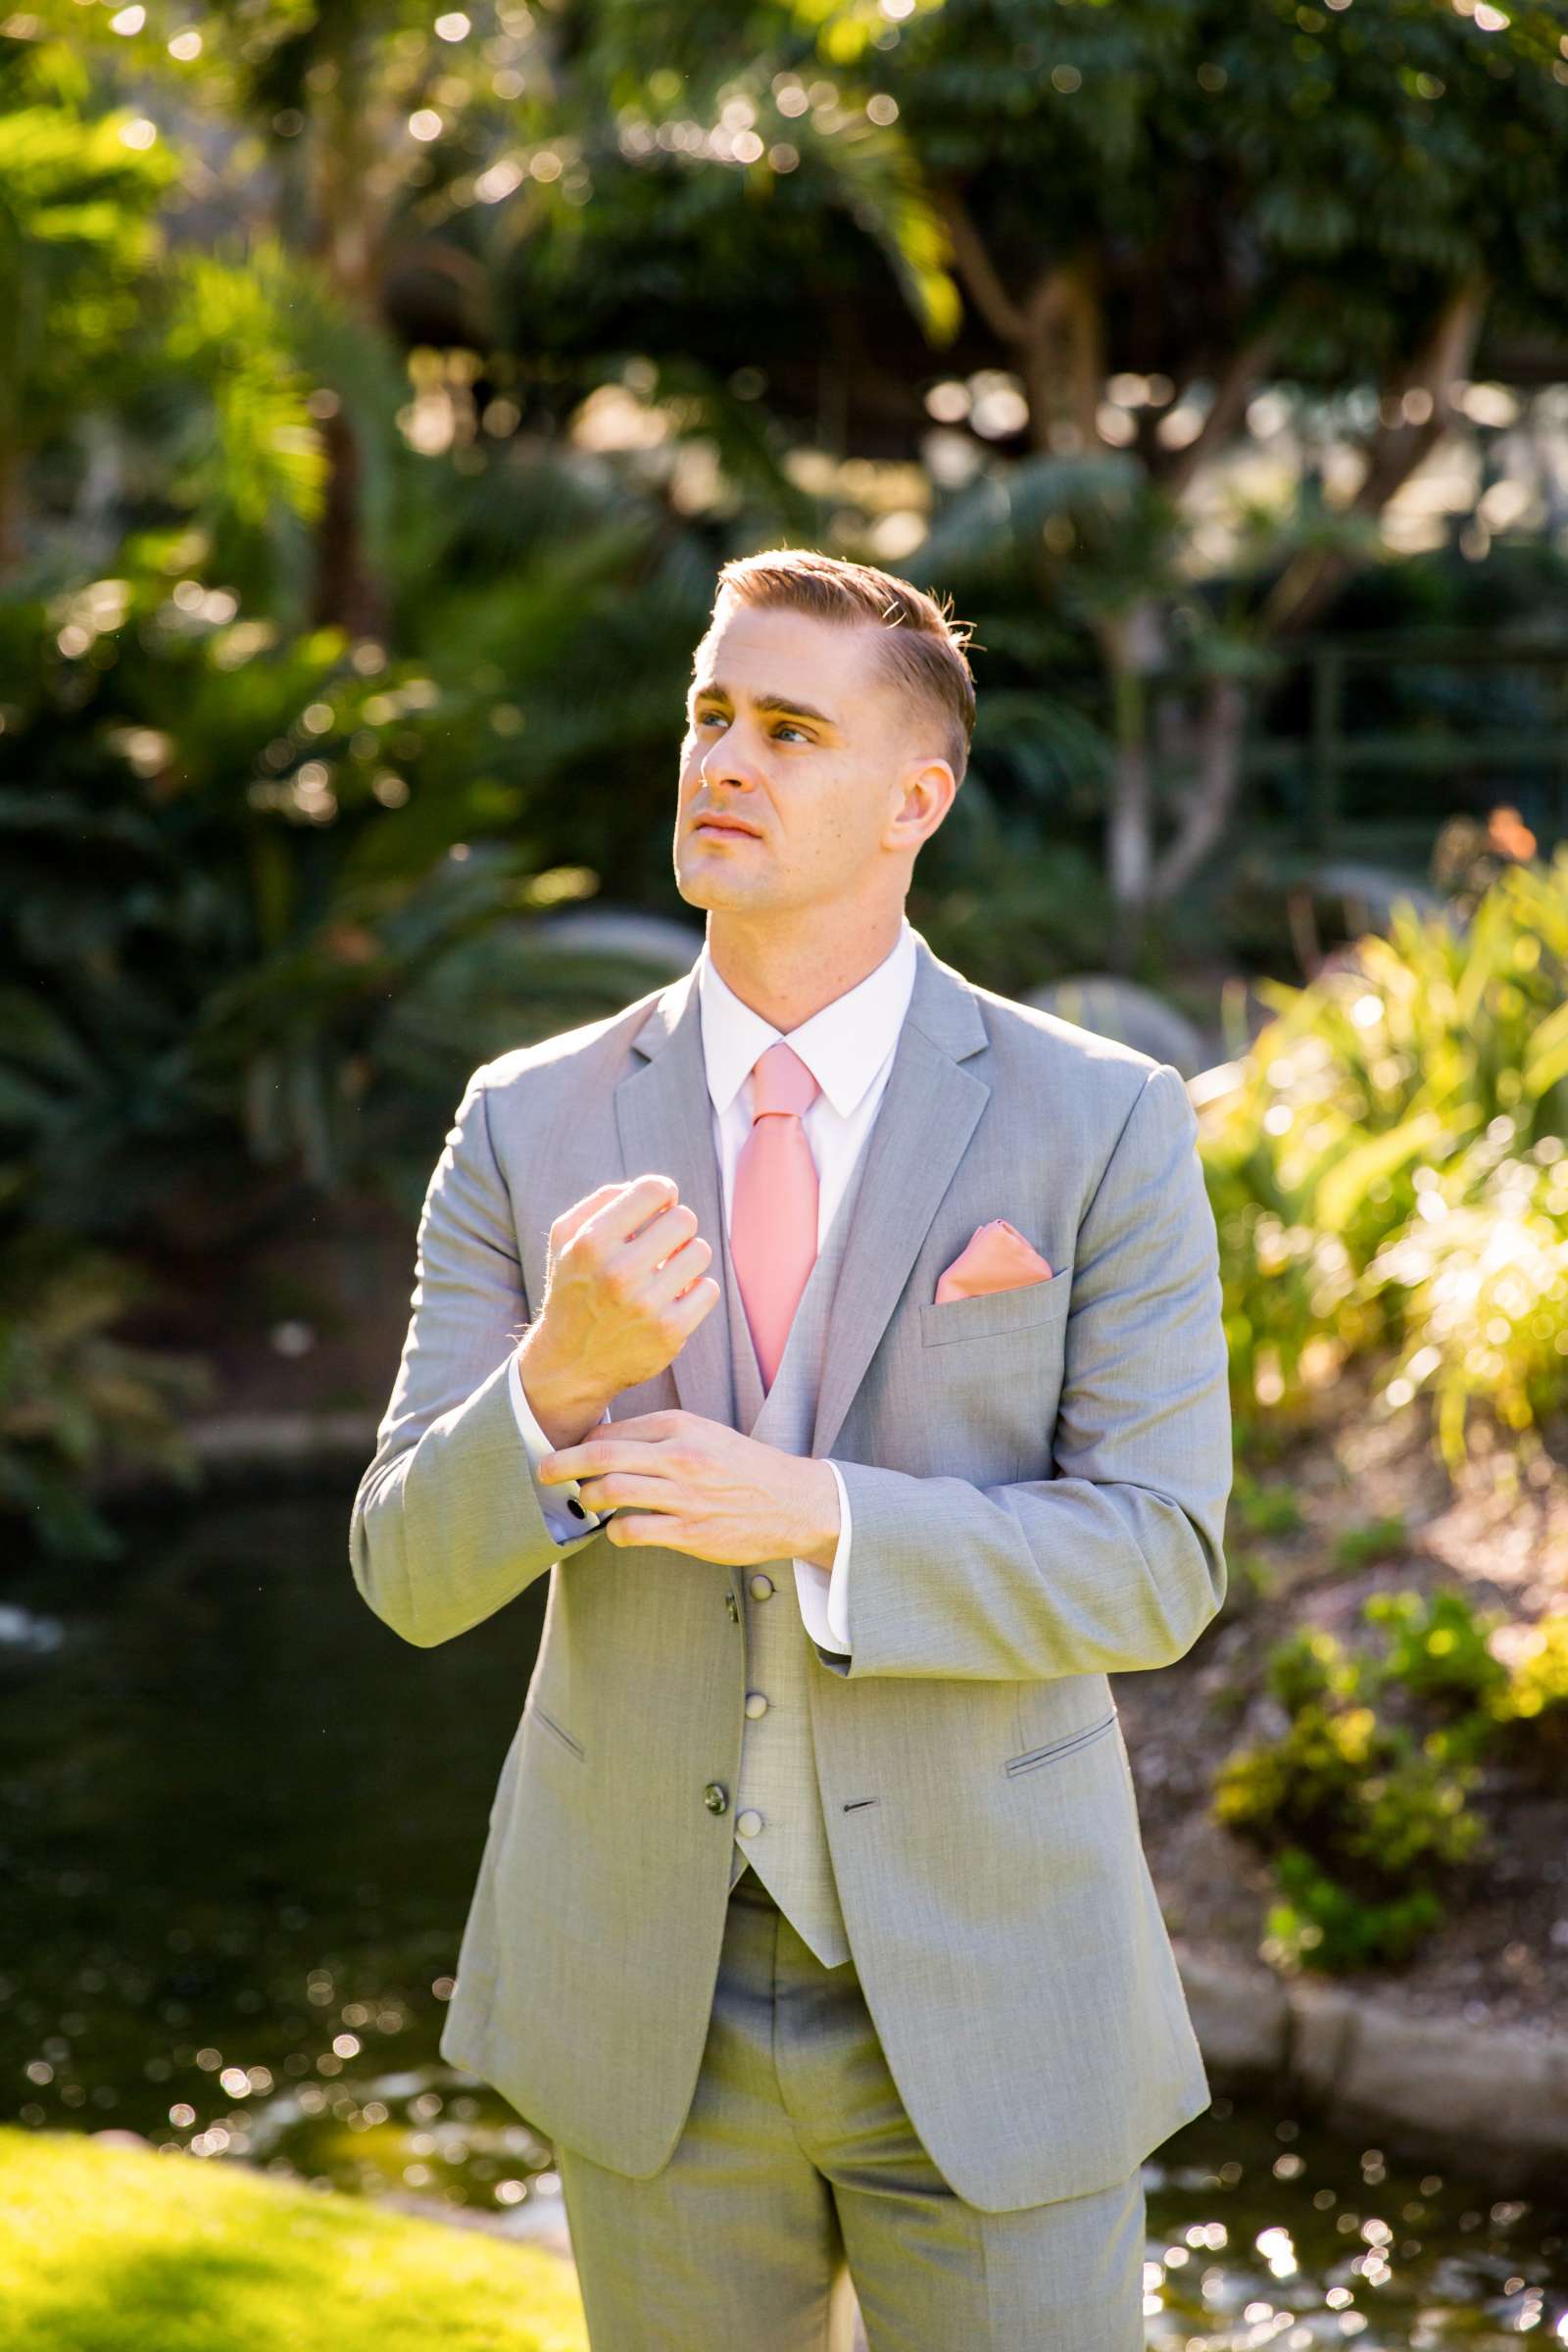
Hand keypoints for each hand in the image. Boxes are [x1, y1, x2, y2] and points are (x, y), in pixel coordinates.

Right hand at [520, 1175, 720, 1417]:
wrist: (569, 1364)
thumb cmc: (574, 1289)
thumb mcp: (566, 1239)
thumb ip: (603, 1201)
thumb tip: (658, 1191)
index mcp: (591, 1243)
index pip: (655, 1190)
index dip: (664, 1194)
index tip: (659, 1209)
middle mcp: (618, 1273)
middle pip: (684, 1220)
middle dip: (677, 1228)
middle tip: (663, 1244)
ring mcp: (646, 1306)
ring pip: (701, 1252)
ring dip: (687, 1258)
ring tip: (666, 1271)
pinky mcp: (669, 1333)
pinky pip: (709, 1289)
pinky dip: (696, 1290)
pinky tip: (674, 1297)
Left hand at [539, 1410, 840, 1568]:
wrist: (794, 1501)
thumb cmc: (744, 1468)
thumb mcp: (705, 1435)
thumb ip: (661, 1437)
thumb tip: (607, 1445)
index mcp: (681, 1426)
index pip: (612, 1430)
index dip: (581, 1443)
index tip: (566, 1453)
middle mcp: (679, 1456)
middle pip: (600, 1455)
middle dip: (562, 1465)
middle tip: (543, 1472)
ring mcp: (684, 1494)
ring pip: (610, 1492)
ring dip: (588, 1500)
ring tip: (586, 1504)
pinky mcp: (690, 1530)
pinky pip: (633, 1531)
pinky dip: (616, 1532)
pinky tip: (619, 1531)